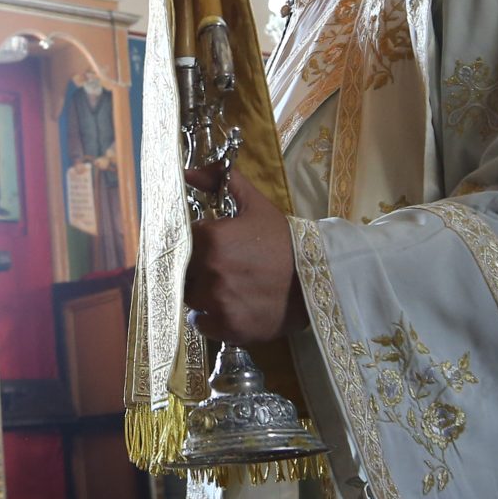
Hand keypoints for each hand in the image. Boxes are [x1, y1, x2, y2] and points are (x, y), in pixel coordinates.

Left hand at [183, 167, 305, 345]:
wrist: (318, 280)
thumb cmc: (284, 241)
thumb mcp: (254, 205)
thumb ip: (220, 182)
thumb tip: (187, 171)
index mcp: (211, 238)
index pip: (179, 242)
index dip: (191, 245)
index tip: (205, 248)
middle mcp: (209, 271)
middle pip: (181, 272)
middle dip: (193, 270)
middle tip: (217, 269)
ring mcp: (217, 301)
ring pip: (189, 298)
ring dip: (199, 294)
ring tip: (223, 288)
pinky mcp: (227, 326)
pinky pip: (201, 323)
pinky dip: (208, 317)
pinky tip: (226, 306)